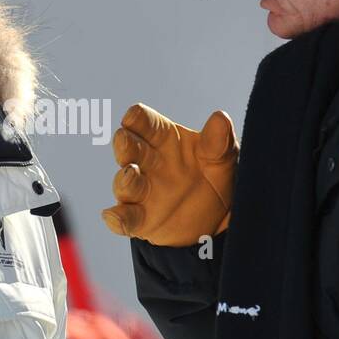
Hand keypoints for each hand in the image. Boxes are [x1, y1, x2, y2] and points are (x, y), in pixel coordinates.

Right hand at [101, 103, 237, 246]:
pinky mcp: (139, 220)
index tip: (134, 116)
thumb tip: (220, 117)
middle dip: (123, 144)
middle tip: (126, 141)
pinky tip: (115, 217)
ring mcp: (141, 192)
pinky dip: (117, 218)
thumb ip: (219, 141)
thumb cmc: (216, 179)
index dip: (137, 118)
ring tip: (130, 174)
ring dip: (124, 179)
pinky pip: (124, 218)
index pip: (144, 122)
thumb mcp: (224, 159)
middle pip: (127, 148)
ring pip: (123, 182)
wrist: (220, 222)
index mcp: (164, 140)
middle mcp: (148, 163)